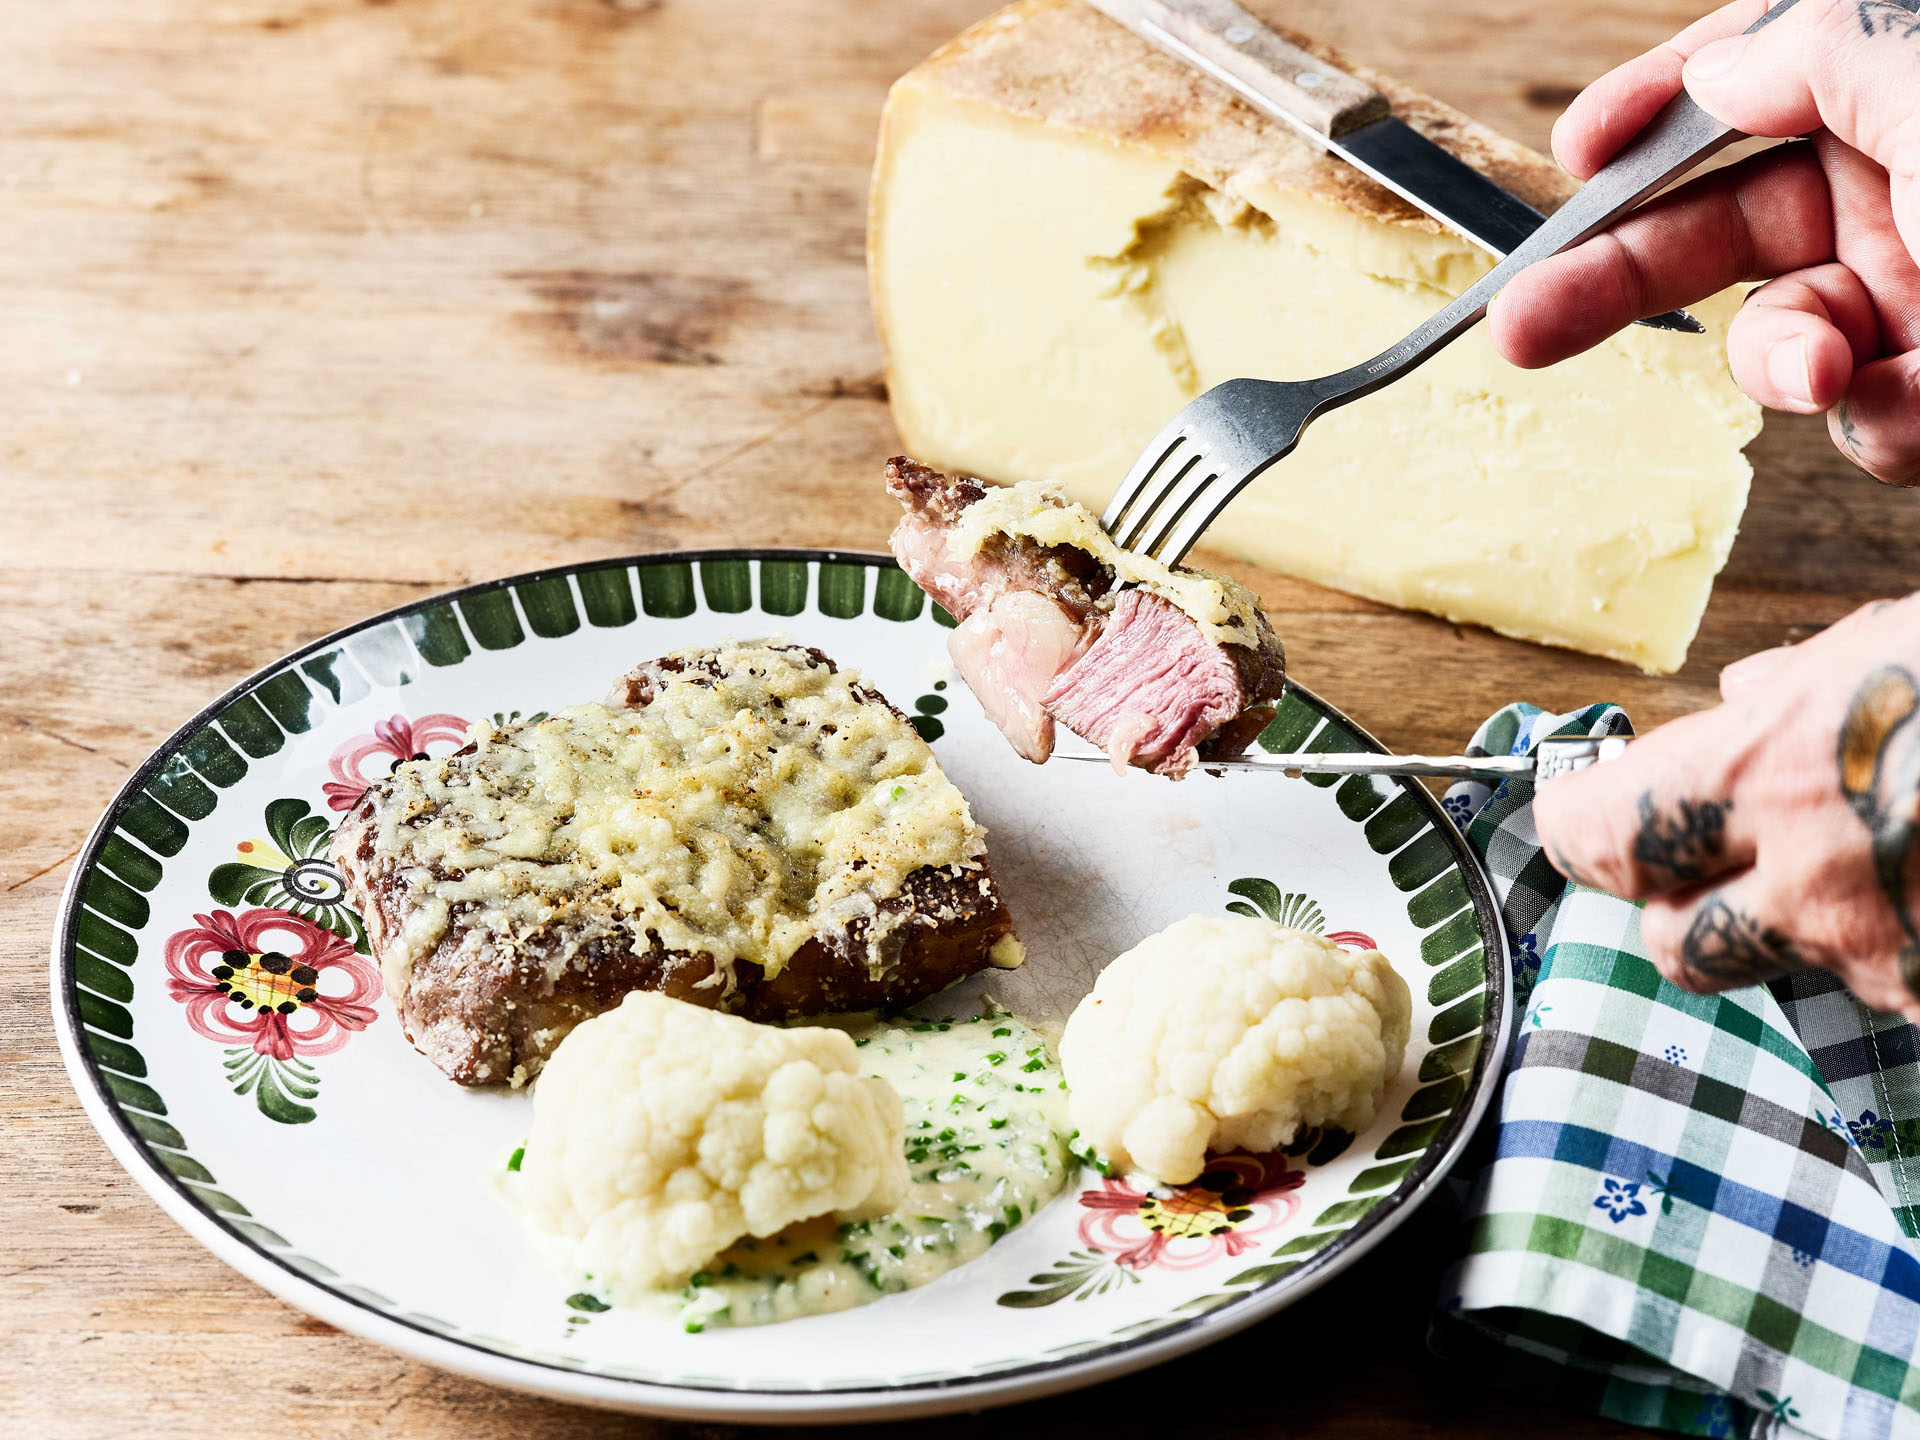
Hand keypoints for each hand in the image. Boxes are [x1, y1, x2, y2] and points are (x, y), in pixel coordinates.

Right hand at [1487, 0, 1919, 484]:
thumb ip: (1818, 52)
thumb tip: (1718, 73)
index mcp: (1897, 86)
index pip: (1750, 80)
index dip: (1653, 111)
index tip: (1576, 148)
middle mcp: (1907, 183)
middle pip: (1725, 224)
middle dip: (1620, 278)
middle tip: (1519, 324)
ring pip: (1784, 337)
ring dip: (1782, 363)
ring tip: (1826, 376)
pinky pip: (1860, 419)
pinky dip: (1878, 423)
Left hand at [1534, 594, 1919, 1019]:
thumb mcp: (1895, 640)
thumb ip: (1797, 680)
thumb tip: (1744, 689)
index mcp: (1767, 771)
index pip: (1597, 837)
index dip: (1576, 830)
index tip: (1572, 811)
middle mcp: (1808, 883)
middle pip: (1668, 941)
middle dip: (1674, 905)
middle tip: (1708, 856)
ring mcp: (1883, 957)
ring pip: (1782, 969)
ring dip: (1794, 928)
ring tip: (1859, 856)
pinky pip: (1883, 991)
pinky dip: (1895, 947)